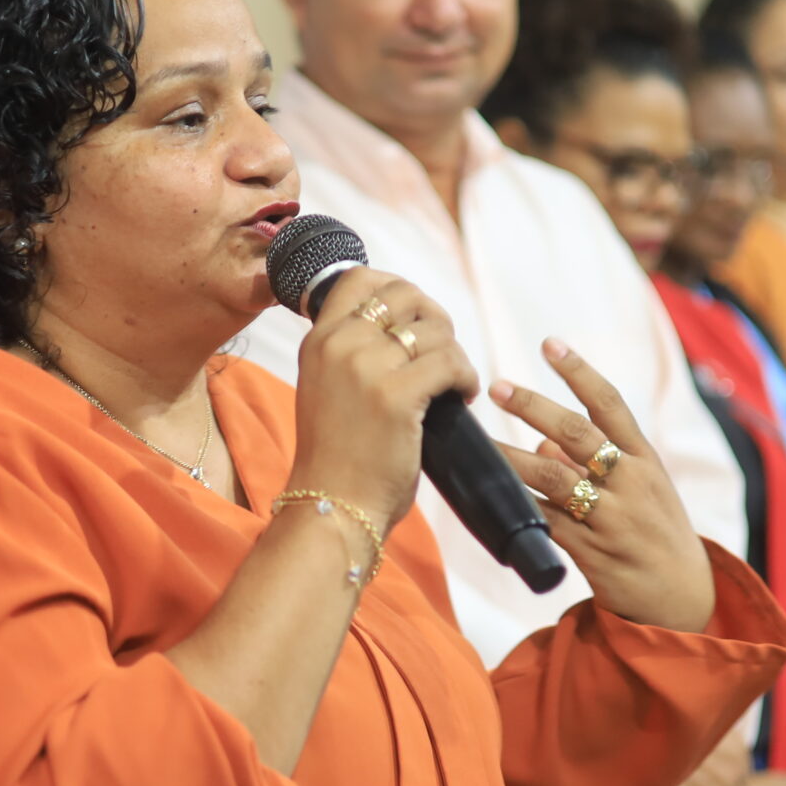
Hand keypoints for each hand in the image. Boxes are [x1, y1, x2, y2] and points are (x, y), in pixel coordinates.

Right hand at [287, 268, 481, 528]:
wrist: (331, 508)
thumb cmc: (338, 458)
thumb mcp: (327, 389)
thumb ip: (353, 353)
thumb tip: (406, 327)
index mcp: (319, 341)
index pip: (359, 278)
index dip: (398, 288)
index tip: (415, 320)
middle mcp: (338, 345)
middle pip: (406, 294)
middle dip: (435, 319)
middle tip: (442, 353)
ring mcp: (366, 367)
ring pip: (434, 329)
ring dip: (455, 355)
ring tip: (453, 384)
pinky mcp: (396, 395)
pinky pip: (451, 362)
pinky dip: (465, 378)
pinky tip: (461, 397)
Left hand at [489, 339, 714, 632]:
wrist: (685, 600)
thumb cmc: (657, 536)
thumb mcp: (640, 492)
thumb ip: (594, 464)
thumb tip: (542, 440)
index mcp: (646, 460)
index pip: (611, 404)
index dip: (579, 371)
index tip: (550, 344)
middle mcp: (632, 483)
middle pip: (577, 433)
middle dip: (534, 406)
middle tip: (497, 387)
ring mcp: (613, 519)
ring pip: (554, 478)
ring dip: (513, 458)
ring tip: (481, 445)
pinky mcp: (594, 553)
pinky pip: (548, 524)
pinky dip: (519, 509)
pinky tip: (492, 500)